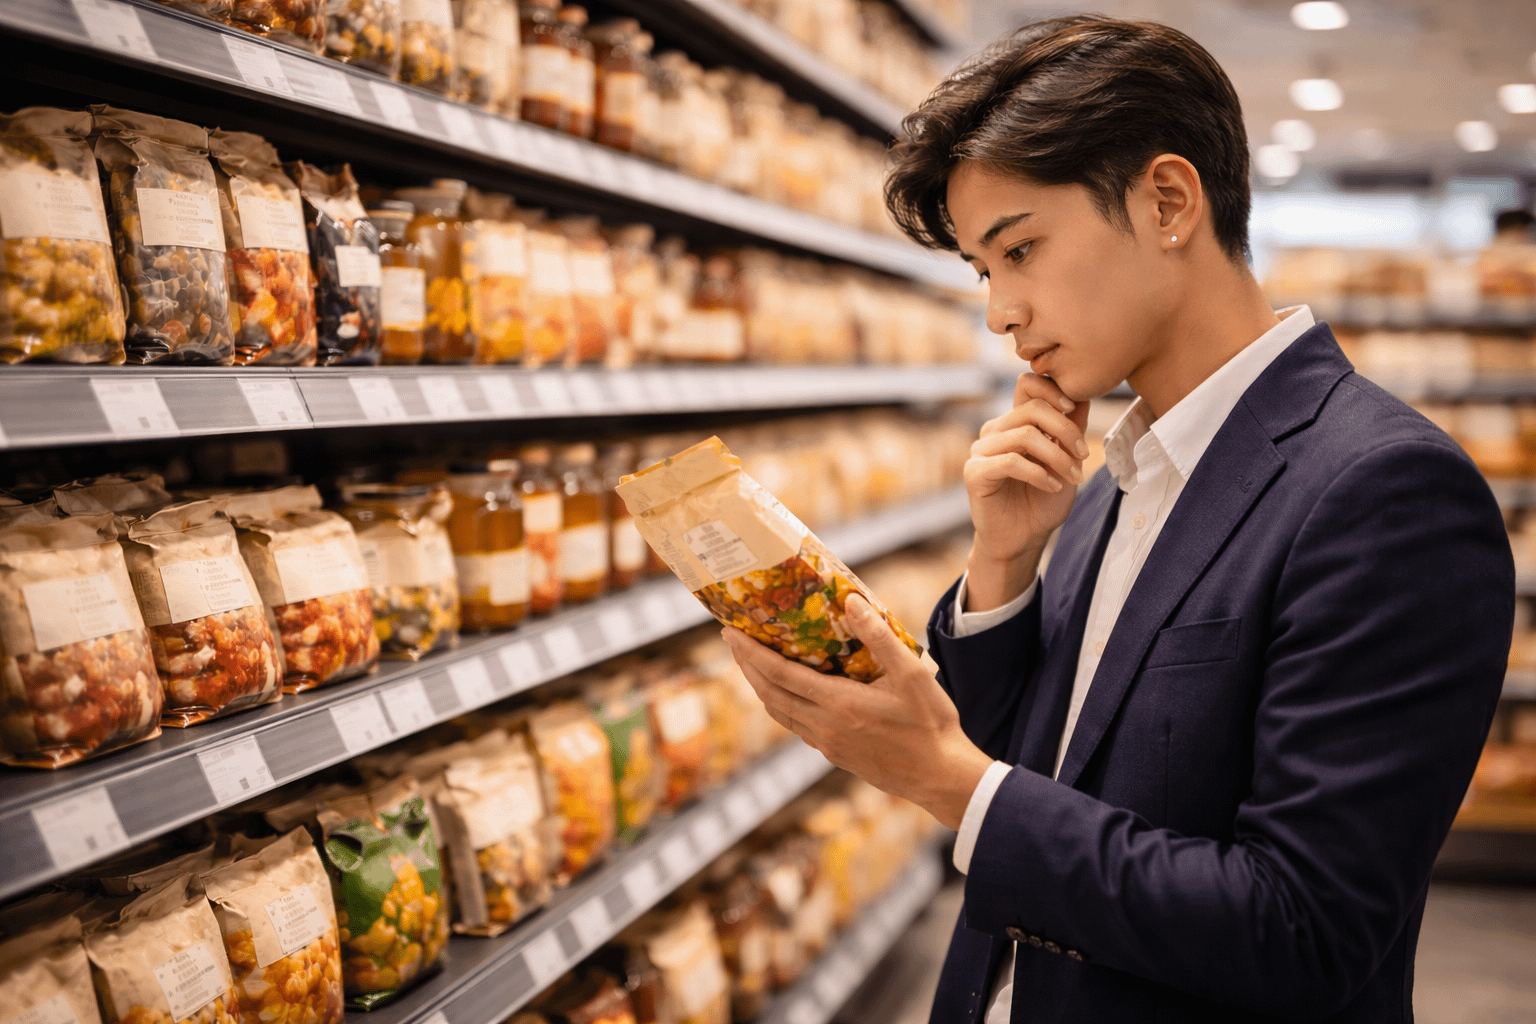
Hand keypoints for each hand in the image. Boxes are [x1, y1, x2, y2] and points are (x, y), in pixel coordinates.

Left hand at [723, 594, 993, 830]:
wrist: (941, 777)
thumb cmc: (930, 724)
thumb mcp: (912, 674)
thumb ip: (879, 637)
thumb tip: (851, 601)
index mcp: (838, 704)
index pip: (779, 675)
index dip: (751, 653)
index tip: (730, 632)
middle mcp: (824, 727)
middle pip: (770, 694)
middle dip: (747, 666)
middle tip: (732, 640)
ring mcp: (827, 745)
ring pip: (780, 713)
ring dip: (761, 687)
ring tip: (752, 663)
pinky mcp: (835, 756)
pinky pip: (797, 726)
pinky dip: (782, 704)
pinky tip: (789, 694)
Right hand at [964, 373, 1089, 609]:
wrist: (1023, 540)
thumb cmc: (1042, 502)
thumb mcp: (1066, 462)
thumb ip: (1070, 430)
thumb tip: (1083, 396)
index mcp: (1014, 423)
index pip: (1027, 385)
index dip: (1052, 390)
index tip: (1074, 409)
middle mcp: (994, 432)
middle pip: (1031, 409)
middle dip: (1065, 430)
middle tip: (1083, 455)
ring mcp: (981, 451)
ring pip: (1024, 435)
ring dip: (1057, 456)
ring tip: (1072, 477)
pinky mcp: (974, 473)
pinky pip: (1011, 461)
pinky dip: (1039, 473)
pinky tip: (1052, 486)